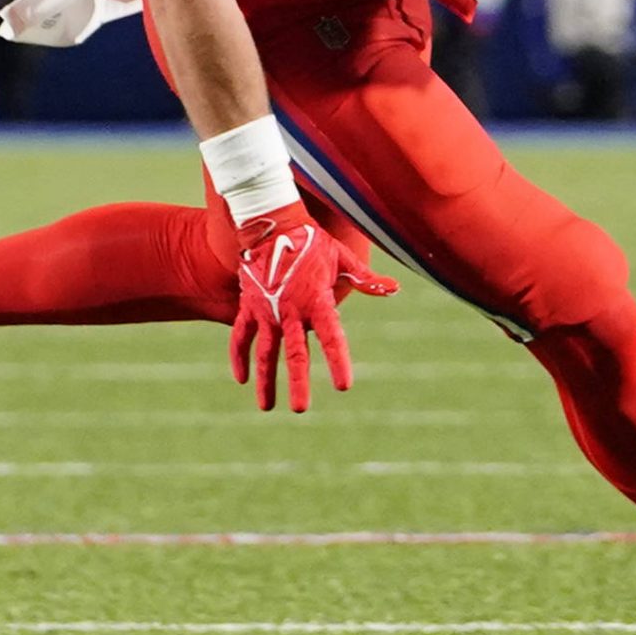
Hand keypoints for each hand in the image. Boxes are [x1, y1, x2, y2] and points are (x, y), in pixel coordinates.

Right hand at [229, 203, 394, 410]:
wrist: (272, 225)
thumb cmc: (312, 242)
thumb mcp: (341, 259)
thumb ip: (365, 279)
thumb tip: (395, 288)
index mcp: (317, 302)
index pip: (331, 337)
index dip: (338, 362)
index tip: (344, 386)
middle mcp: (290, 311)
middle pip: (294, 354)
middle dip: (297, 383)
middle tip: (300, 409)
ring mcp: (266, 311)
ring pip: (265, 352)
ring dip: (266, 381)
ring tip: (267, 407)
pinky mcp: (249, 307)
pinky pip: (241, 336)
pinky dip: (240, 357)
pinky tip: (242, 378)